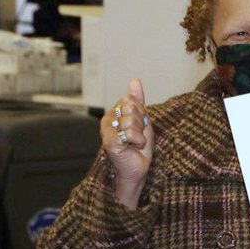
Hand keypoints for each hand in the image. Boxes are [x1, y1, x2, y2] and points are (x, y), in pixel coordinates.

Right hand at [102, 78, 154, 207]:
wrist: (138, 168)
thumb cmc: (139, 146)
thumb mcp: (142, 120)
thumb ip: (138, 101)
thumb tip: (135, 80)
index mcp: (114, 112)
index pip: (131, 99)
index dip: (141, 112)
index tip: (140, 126)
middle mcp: (107, 119)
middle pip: (131, 107)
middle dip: (141, 123)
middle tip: (137, 136)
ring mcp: (106, 130)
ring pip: (131, 120)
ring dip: (140, 134)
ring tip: (135, 142)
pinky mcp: (109, 141)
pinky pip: (130, 133)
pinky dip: (138, 141)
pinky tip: (133, 147)